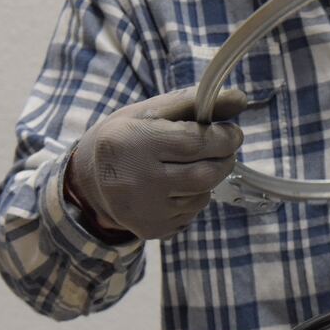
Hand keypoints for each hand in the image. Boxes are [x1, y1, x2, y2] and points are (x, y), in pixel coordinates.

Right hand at [65, 88, 246, 239]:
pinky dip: (194, 199)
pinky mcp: (151, 230)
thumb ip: (195, 103)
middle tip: (224, 149)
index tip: (233, 133)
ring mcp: (144, 210)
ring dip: (208, 180)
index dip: (223, 138)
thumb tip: (240, 98)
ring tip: (193, 166)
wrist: (88, 180)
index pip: (195, 143)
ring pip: (201, 197)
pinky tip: (178, 188)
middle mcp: (138, 180)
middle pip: (205, 174)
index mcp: (135, 142)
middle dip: (224, 160)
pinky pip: (190, 214)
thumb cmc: (126, 137)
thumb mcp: (151, 112)